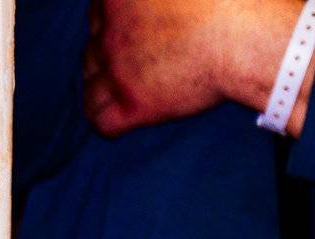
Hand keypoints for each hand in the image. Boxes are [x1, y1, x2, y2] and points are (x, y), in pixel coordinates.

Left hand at [85, 0, 306, 136]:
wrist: (254, 36)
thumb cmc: (234, 2)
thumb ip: (157, 4)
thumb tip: (158, 14)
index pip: (99, 11)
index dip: (114, 22)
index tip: (134, 27)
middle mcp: (111, 30)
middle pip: (93, 47)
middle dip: (109, 54)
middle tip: (136, 57)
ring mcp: (118, 68)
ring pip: (90, 84)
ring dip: (103, 86)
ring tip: (128, 86)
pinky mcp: (133, 103)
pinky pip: (100, 120)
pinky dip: (106, 121)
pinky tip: (123, 118)